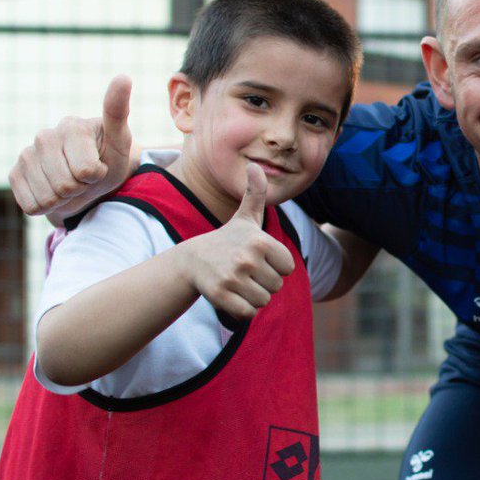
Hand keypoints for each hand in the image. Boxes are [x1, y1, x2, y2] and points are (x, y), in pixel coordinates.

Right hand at [9, 75, 136, 217]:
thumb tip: (124, 76)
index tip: (100, 165)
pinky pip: (30, 204)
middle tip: (86, 179)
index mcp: (71, 127)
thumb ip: (118, 112)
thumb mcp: (121, 141)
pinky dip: (46, 206)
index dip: (97, 176)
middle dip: (80, 189)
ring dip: (64, 199)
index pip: (86, 172)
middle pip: (65, 186)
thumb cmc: (109, 158)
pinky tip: (53, 191)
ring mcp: (27, 154)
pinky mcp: (15, 173)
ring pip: (47, 198)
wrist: (92, 179)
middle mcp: (45, 136)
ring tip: (72, 184)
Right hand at [176, 164, 295, 319]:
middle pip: (277, 286)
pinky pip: (248, 313)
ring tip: (237, 281)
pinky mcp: (221, 296)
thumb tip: (257, 165)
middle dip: (263, 282)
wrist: (192, 260)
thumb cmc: (227, 240)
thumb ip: (256, 194)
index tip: (257, 258)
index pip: (288, 268)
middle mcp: (247, 259)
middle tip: (244, 270)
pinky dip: (242, 309)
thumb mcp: (245, 217)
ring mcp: (233, 277)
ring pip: (264, 301)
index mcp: (260, 241)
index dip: (275, 266)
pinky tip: (231, 294)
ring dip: (253, 296)